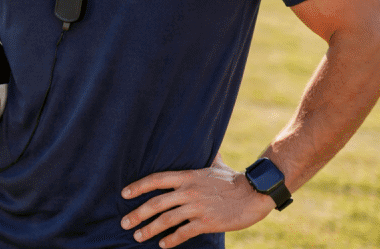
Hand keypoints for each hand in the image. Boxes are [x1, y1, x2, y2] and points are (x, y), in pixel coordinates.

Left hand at [121, 153, 274, 247]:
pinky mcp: (207, 222)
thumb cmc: (233, 178)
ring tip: (138, 236)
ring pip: (167, 219)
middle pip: (156, 203)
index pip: (156, 179)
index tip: (124, 193)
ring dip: (150, 229)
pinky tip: (162, 244)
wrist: (255, 193)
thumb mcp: (215, 163)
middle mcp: (188, 191)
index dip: (138, 186)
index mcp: (187, 176)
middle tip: (124, 222)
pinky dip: (171, 239)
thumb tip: (203, 141)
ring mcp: (197, 207)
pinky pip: (184, 232)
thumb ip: (204, 156)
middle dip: (137, 214)